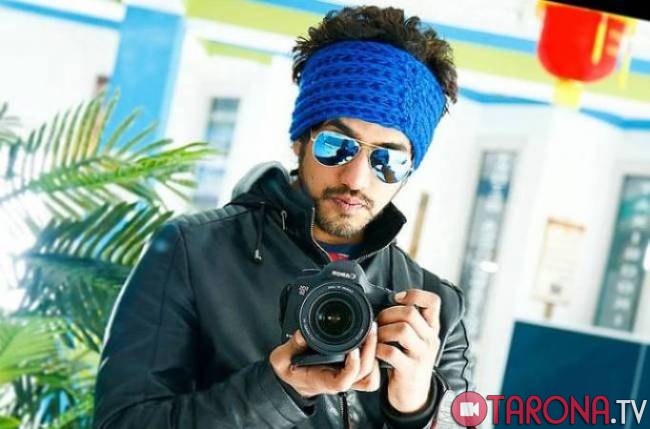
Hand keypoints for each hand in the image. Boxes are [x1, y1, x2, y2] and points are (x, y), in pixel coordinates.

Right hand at [269, 323, 379, 397]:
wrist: (293, 378)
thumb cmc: (290, 370)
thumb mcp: (281, 359)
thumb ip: (290, 347)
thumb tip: (301, 334)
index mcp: (324, 380)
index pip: (344, 381)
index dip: (352, 367)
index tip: (352, 350)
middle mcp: (339, 379)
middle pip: (364, 373)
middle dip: (370, 351)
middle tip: (370, 329)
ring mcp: (347, 375)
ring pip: (370, 372)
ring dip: (375, 352)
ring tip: (372, 331)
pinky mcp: (351, 368)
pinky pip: (370, 368)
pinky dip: (375, 355)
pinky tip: (371, 338)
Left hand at [376, 289, 440, 412]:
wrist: (413, 395)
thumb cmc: (409, 361)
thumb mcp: (417, 339)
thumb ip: (409, 321)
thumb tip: (386, 300)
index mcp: (432, 328)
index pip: (433, 301)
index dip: (414, 294)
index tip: (397, 298)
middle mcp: (430, 340)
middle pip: (411, 313)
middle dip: (388, 313)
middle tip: (378, 321)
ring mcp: (421, 355)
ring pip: (402, 330)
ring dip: (382, 331)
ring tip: (376, 337)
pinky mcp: (409, 370)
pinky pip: (390, 352)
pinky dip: (378, 349)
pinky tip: (376, 351)